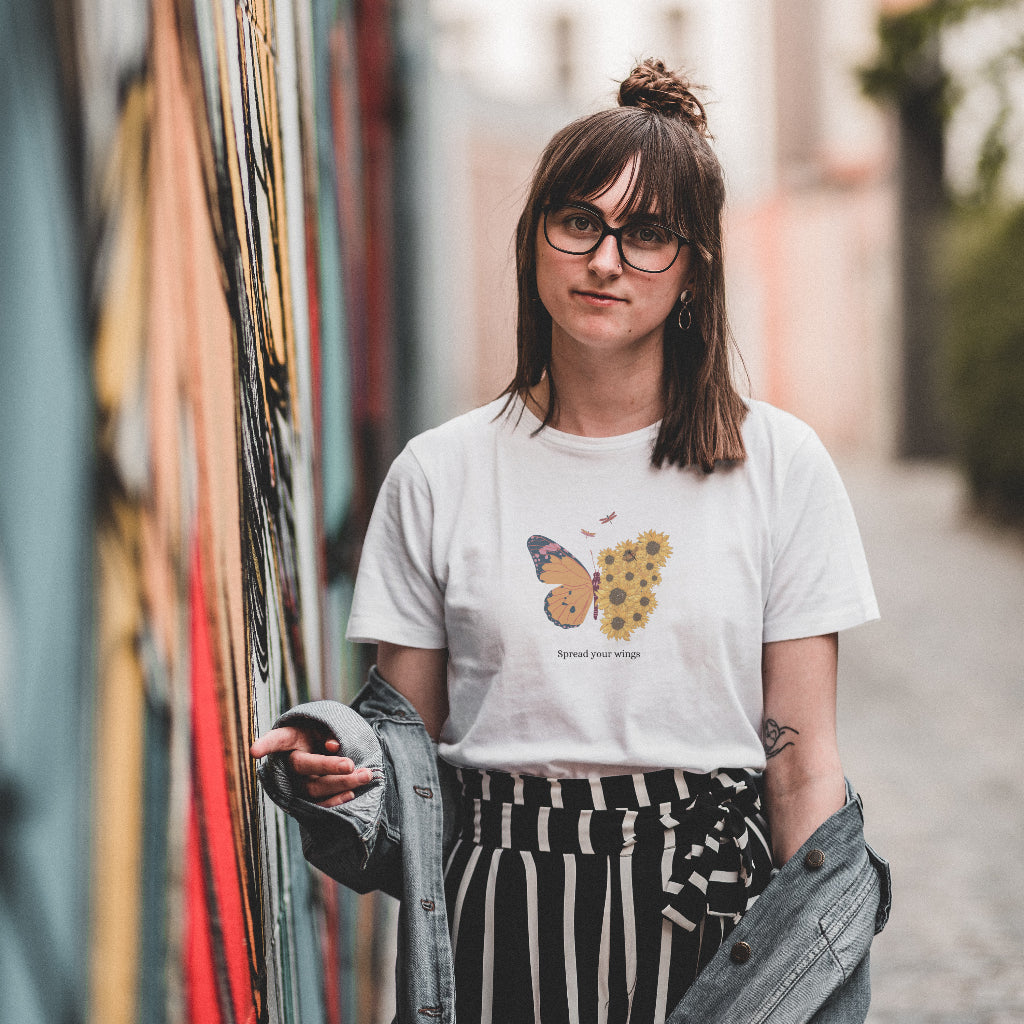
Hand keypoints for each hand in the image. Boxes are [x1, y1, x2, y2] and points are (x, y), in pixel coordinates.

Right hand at [250, 724, 373, 806]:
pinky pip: (318, 805)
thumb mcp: (324, 726)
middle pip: (304, 766)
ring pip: (314, 788)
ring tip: (366, 776)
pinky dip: (335, 802)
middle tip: (351, 765)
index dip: (265, 744)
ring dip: (342, 783)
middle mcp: (289, 762)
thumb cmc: (322, 734)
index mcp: (290, 739)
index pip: (276, 739)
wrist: (324, 751)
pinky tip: (351, 794)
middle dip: (330, 767)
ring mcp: (296, 783)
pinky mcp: (307, 799)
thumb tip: (333, 746)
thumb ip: (328, 732)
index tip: (253, 752)